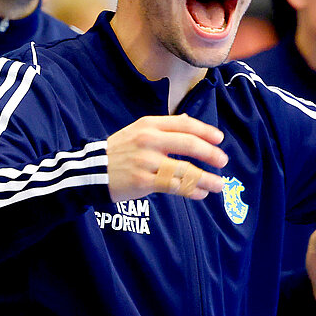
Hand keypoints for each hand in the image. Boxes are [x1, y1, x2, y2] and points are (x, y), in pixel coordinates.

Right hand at [107, 114, 226, 202]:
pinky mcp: (144, 181)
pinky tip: (200, 193)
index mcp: (150, 125)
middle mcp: (149, 140)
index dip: (206, 132)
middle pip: (188, 144)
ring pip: (184, 169)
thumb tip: (190, 122)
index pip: (184, 125)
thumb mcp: (139, 131)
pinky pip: (175, 186)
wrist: (93, 170)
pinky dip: (191, 190)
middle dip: (210, 153)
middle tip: (223, 161)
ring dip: (206, 178)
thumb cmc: (120, 151)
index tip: (220, 140)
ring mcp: (146, 161)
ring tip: (219, 184)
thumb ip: (165, 127)